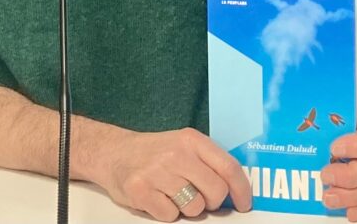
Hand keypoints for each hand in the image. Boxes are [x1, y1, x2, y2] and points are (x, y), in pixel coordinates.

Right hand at [87, 127, 251, 221]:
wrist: (112, 152)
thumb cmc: (153, 153)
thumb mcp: (182, 145)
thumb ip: (207, 162)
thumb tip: (235, 191)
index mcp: (191, 140)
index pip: (228, 167)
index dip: (241, 190)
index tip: (244, 204)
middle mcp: (176, 154)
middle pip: (215, 192)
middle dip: (211, 202)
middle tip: (199, 197)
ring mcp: (157, 172)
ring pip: (194, 208)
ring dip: (186, 208)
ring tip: (171, 193)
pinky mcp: (140, 190)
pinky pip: (170, 216)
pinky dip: (166, 213)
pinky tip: (157, 197)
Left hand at [321, 110, 356, 220]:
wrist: (325, 143)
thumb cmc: (324, 130)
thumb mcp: (318, 118)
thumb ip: (310, 120)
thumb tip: (283, 122)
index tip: (334, 149)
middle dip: (350, 174)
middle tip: (326, 176)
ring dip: (352, 196)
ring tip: (329, 197)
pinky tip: (347, 210)